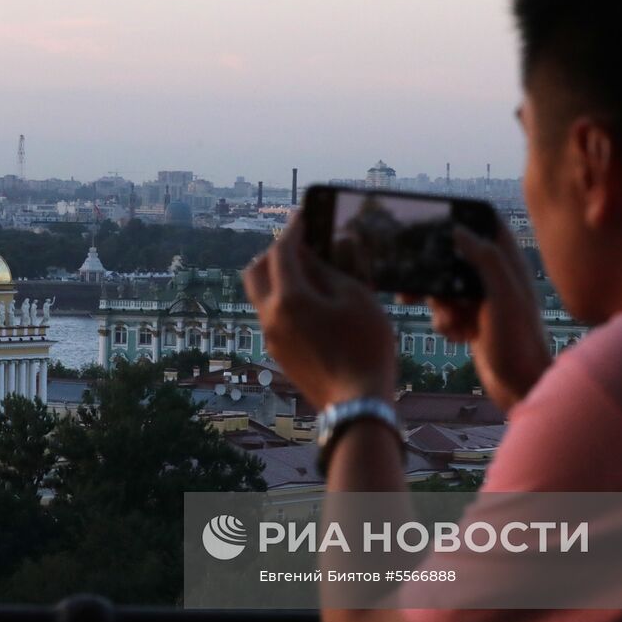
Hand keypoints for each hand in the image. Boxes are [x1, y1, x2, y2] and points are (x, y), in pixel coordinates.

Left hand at [244, 217, 395, 409]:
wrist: (358, 405)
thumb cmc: (365, 348)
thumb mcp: (356, 298)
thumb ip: (332, 268)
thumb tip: (316, 252)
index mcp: (288, 299)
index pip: (282, 251)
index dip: (293, 229)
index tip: (303, 216)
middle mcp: (270, 317)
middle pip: (256, 272)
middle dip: (273, 252)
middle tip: (299, 244)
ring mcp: (271, 338)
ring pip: (261, 296)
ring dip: (277, 278)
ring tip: (309, 273)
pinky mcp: (280, 354)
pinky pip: (273, 316)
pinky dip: (284, 300)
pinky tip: (312, 303)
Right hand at [415, 224, 550, 410]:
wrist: (521, 387)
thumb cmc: (519, 341)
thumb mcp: (503, 296)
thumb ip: (486, 259)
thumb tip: (457, 230)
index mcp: (508, 263)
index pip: (486, 224)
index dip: (461, 218)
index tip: (433, 220)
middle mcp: (496, 277)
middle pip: (454, 257)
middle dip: (434, 274)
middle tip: (411, 286)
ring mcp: (483, 300)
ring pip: (445, 287)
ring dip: (439, 305)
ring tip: (450, 322)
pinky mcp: (473, 321)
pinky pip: (447, 312)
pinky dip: (446, 324)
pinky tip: (459, 337)